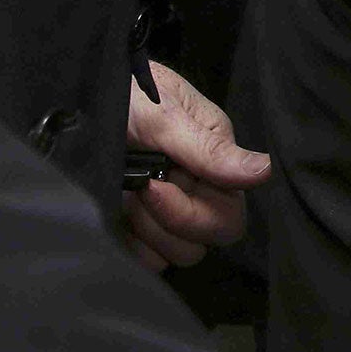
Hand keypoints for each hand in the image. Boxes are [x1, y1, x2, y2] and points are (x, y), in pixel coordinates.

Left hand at [120, 61, 271, 271]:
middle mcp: (198, 190)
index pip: (229, 218)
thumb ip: (211, 150)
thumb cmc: (128, 92)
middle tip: (138, 190)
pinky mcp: (137, 224)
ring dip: (147, 233)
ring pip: (176, 254)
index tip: (154, 186)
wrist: (84, 93)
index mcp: (216, 162)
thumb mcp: (166, 115)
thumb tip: (266, 171)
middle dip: (168, 223)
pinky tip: (116, 215)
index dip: (192, 215)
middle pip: (204, 242)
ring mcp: (167, 209)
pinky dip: (131, 246)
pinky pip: (146, 259)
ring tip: (126, 196)